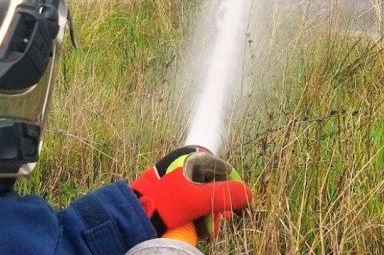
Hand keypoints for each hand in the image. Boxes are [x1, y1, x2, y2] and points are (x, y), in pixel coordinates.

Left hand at [131, 145, 251, 238]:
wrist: (134, 214)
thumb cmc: (165, 203)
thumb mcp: (198, 199)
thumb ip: (225, 194)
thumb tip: (249, 192)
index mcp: (190, 156)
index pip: (222, 169)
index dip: (231, 188)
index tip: (232, 209)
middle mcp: (184, 163)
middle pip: (212, 183)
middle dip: (218, 204)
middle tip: (220, 221)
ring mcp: (176, 176)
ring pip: (202, 194)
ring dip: (208, 211)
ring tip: (206, 228)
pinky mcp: (170, 190)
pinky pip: (190, 200)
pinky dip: (196, 212)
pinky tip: (194, 225)